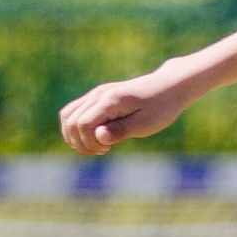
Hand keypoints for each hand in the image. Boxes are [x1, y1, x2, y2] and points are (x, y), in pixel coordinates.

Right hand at [59, 64, 193, 153]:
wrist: (169, 86)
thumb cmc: (161, 107)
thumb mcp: (145, 124)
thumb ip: (120, 131)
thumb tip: (98, 138)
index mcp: (110, 100)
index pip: (82, 124)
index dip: (89, 142)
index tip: (108, 149)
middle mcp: (98, 94)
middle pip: (71, 121)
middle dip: (82, 142)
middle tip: (104, 150)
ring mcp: (96, 94)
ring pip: (68, 116)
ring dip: (76, 136)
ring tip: (99, 146)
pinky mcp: (97, 97)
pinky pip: (75, 112)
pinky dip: (78, 128)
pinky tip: (97, 137)